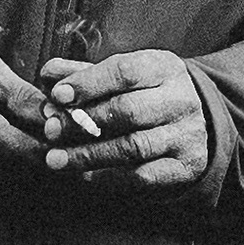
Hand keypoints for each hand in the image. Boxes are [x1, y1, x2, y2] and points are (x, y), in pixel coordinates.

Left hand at [38, 51, 213, 194]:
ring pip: (134, 146)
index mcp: (164, 68)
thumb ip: (84, 74)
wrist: (194, 127)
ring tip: (56, 159)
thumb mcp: (122, 77)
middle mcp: (181, 99)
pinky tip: (83, 176)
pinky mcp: (185, 166)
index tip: (58, 95)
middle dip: (84, 122)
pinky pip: (142, 175)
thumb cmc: (146, 96)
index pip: (125, 71)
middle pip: (129, 110)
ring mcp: (186, 135)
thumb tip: (49, 73)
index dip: (89, 83)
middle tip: (51, 131)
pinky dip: (108, 177)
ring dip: (89, 154)